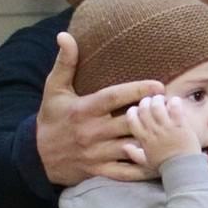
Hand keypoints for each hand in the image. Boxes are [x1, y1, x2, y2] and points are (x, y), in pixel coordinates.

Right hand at [36, 31, 164, 185]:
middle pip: (128, 123)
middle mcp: (92, 132)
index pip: (113, 97)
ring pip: (131, 147)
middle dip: (151, 115)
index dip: (137, 90)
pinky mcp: (100, 170)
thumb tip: (65, 35)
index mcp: (84, 109)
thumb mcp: (53, 89)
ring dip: (152, 140)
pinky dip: (143, 169)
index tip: (158, 85)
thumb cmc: (50, 119)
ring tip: (172, 131)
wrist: (35, 157)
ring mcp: (97, 153)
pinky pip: (125, 172)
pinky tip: (161, 160)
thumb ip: (65, 63)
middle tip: (171, 107)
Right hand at [124, 95, 200, 172]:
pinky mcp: (180, 125)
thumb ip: (134, 154)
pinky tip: (175, 102)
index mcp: (143, 138)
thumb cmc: (165, 166)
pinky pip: (175, 108)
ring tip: (162, 99)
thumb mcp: (146, 162)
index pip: (131, 119)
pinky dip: (174, 102)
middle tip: (151, 101)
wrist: (183, 169)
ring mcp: (166, 127)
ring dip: (159, 99)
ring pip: (157, 106)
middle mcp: (153, 131)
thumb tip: (124, 147)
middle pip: (143, 109)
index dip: (133, 110)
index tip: (138, 109)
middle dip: (146, 101)